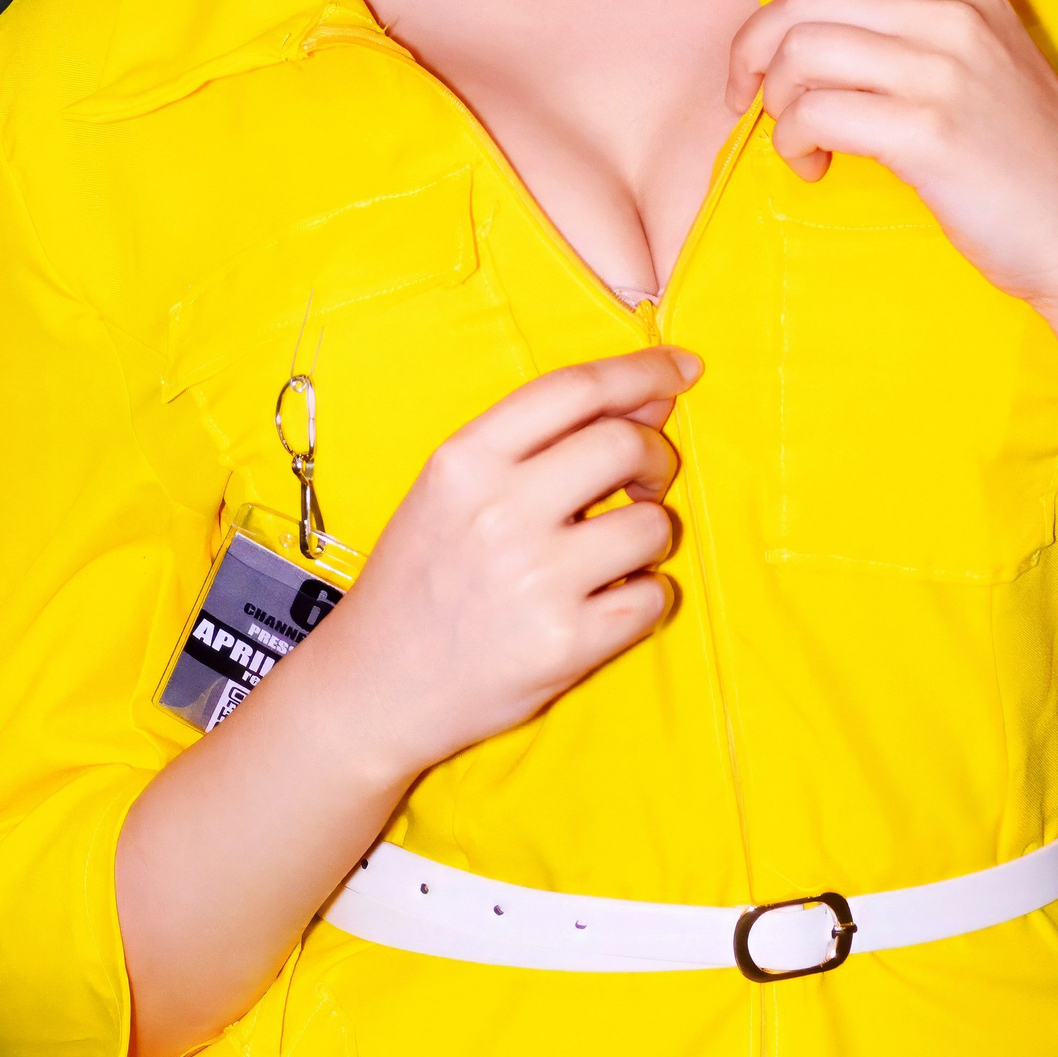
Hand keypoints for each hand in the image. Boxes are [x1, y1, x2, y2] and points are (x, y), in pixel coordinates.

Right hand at [310, 348, 698, 789]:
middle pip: (625, 444)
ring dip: (650, 534)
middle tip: (643, 481)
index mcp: (463, 461)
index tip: (682, 369)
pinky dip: (644, 597)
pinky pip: (654, 596)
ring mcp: (535, 579)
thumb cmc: (420, 580)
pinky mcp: (566, 643)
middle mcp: (499, 511)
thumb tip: (649, 404)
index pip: (574, 388)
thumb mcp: (450, 491)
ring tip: (610, 556)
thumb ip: (538, 444)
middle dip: (655, 457)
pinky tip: (604, 604)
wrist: (375, 687)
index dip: (641, 371)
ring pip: (653, 524)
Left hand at [729, 0, 1057, 319]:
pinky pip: (814, 115)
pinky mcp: (926, 134)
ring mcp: (941, 71)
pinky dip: (793, 143)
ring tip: (796, 138)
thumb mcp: (976, 52)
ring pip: (800, 55)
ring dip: (774, 103)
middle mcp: (952, 12)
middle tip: (747, 92)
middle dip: (752, 47)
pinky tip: (813, 164)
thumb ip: (901, 11)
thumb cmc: (1021, 149)